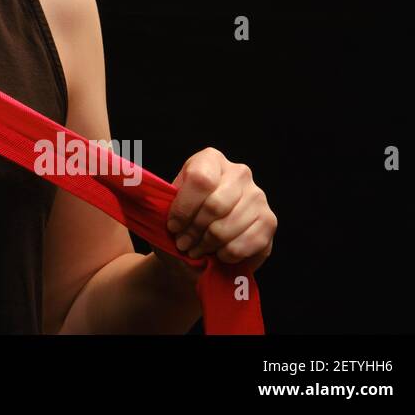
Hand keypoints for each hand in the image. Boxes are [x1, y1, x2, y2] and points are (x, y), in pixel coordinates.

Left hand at [157, 147, 275, 279]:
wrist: (202, 247)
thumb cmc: (181, 223)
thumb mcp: (165, 208)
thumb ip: (158, 202)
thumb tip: (144, 194)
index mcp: (210, 160)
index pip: (200, 179)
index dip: (183, 208)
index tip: (172, 227)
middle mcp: (239, 172)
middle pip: (215, 205)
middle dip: (193, 231)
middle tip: (183, 244)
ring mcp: (258, 196)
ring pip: (228, 227)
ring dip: (207, 246)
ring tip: (196, 251)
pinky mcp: (270, 221)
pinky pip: (246, 243)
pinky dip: (227, 254)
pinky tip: (218, 254)